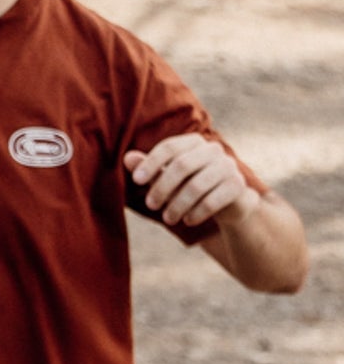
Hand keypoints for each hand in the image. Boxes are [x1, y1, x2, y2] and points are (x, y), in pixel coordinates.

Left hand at [125, 135, 256, 229]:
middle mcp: (213, 150)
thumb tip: (127, 158)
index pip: (170, 147)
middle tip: (150, 205)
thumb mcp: (167, 178)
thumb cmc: (189, 186)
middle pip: (182, 165)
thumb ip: (150, 169)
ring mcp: (228, 166)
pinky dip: (196, 213)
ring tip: (168, 219)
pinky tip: (188, 220)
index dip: (151, 162)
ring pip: (196, 186)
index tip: (136, 180)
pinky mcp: (236, 185)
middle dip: (162, 187)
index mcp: (194, 143)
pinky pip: (212, 200)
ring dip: (177, 205)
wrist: (227, 202)